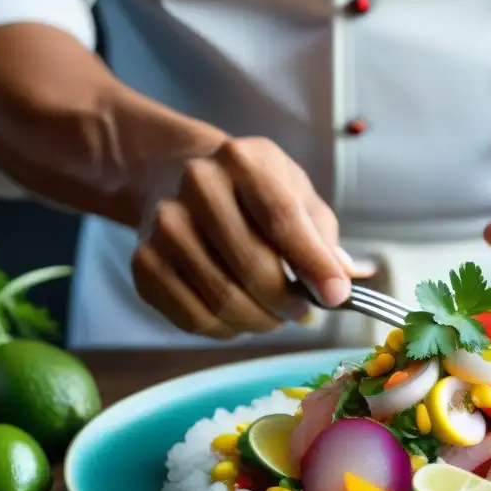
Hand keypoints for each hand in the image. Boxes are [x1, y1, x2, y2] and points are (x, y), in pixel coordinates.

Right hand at [132, 137, 364, 338]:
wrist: (173, 173)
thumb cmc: (250, 189)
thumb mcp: (294, 191)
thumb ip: (321, 235)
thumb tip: (347, 280)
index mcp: (243, 161)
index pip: (282, 220)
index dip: (313, 264)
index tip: (336, 296)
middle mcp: (197, 186)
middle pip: (253, 268)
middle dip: (288, 303)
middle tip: (301, 310)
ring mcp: (164, 226)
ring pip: (224, 300)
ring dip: (260, 321)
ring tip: (273, 313)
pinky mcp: (143, 263)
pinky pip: (194, 319)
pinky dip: (227, 330)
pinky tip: (239, 315)